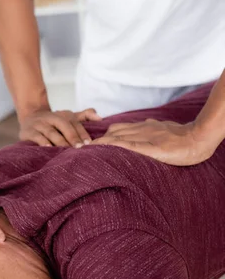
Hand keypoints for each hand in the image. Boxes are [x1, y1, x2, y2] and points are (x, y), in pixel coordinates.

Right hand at [19, 108, 100, 147]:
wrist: (30, 116)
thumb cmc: (54, 121)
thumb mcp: (68, 117)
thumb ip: (85, 116)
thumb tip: (100, 118)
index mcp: (63, 115)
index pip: (74, 122)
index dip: (82, 132)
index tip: (89, 143)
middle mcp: (51, 117)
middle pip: (63, 125)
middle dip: (72, 136)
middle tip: (79, 148)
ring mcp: (39, 124)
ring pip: (51, 132)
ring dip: (59, 141)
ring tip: (66, 150)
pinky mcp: (29, 131)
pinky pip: (37, 137)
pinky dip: (43, 142)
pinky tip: (49, 149)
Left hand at [90, 119, 215, 165]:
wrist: (198, 137)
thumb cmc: (184, 138)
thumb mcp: (163, 133)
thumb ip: (151, 134)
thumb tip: (143, 138)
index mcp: (144, 127)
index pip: (117, 129)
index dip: (103, 136)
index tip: (89, 143)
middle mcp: (141, 129)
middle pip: (112, 133)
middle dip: (95, 141)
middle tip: (79, 148)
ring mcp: (144, 137)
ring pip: (116, 138)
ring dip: (98, 144)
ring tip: (83, 151)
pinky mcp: (149, 147)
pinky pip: (127, 145)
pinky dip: (111, 147)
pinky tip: (100, 150)